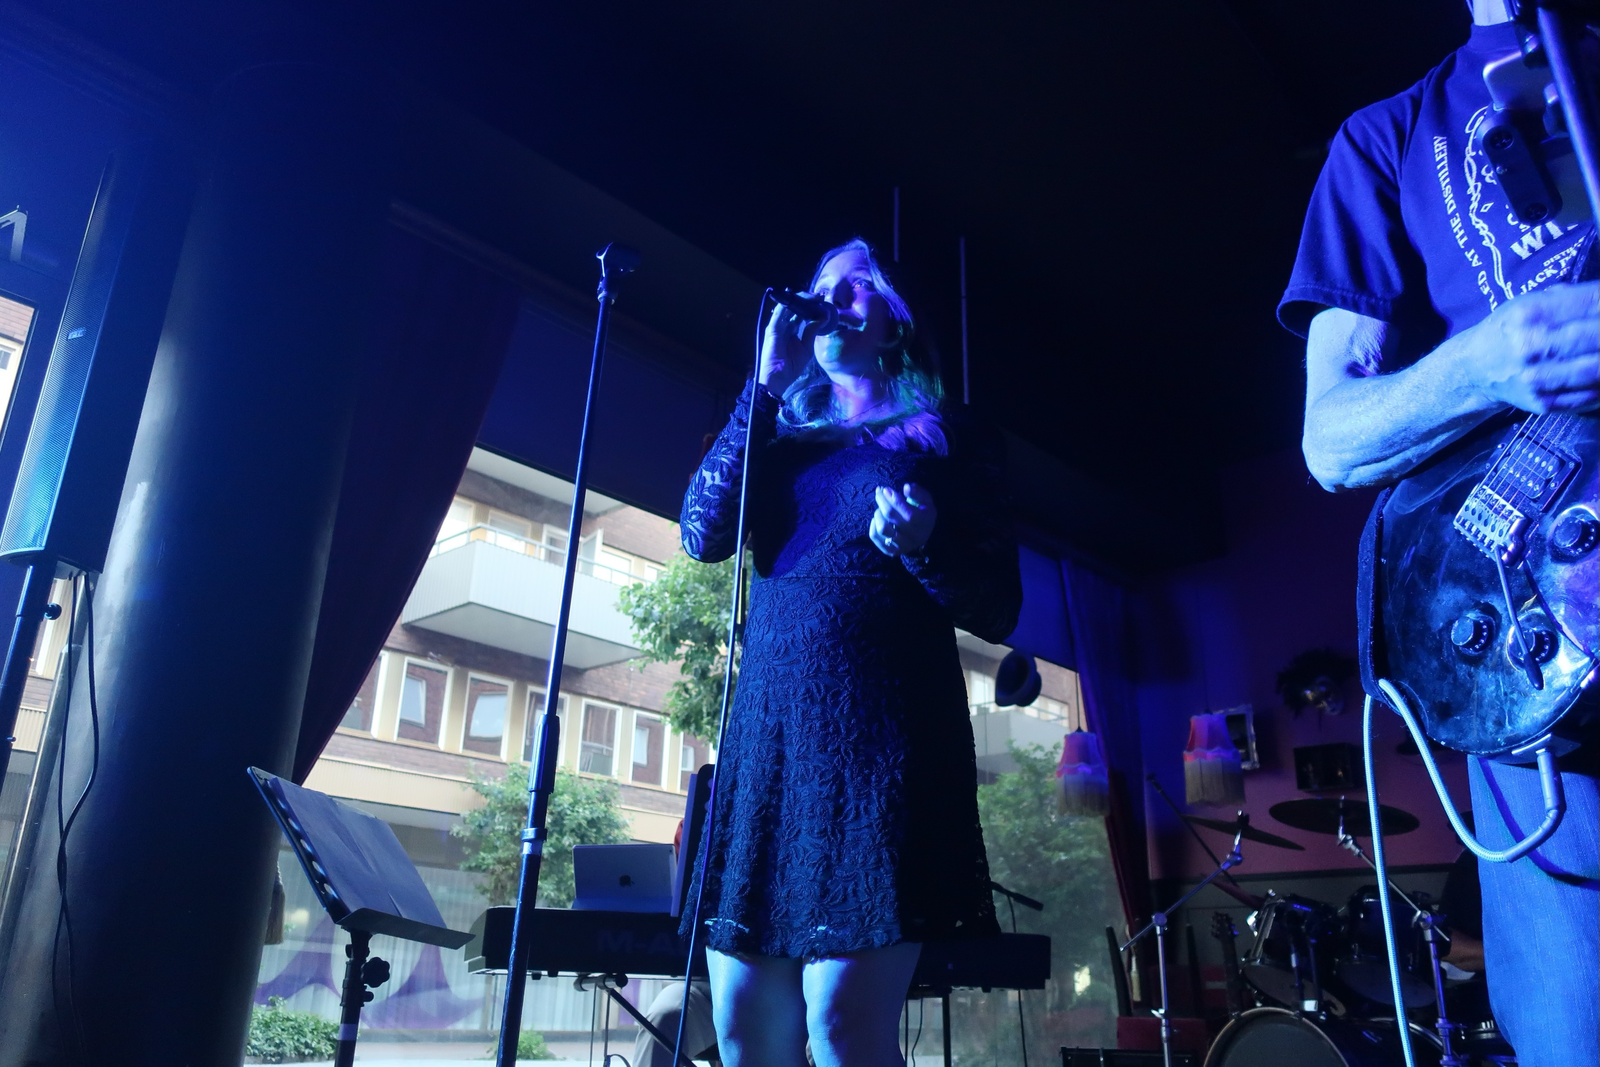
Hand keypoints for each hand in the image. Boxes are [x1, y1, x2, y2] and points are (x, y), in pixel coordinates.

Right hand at [758, 299, 814, 393]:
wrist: (778, 378)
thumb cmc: (791, 366)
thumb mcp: (806, 347)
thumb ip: (812, 331)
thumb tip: (823, 317)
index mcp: (792, 330)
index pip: (801, 314)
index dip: (811, 307)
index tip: (823, 302)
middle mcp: (784, 326)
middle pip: (795, 308)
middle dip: (807, 300)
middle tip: (820, 296)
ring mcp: (777, 326)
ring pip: (787, 307)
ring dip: (799, 300)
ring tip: (813, 296)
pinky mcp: (772, 328)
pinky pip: (779, 312)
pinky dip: (787, 304)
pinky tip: (796, 297)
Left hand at [870, 483, 935, 556]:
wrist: (921, 535)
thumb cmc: (922, 513)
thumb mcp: (925, 500)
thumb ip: (917, 493)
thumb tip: (906, 487)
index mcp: (925, 522)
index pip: (908, 512)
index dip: (894, 499)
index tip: (886, 489)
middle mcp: (914, 536)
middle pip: (891, 516)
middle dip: (882, 501)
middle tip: (879, 492)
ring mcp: (902, 546)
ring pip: (882, 528)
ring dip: (878, 514)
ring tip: (881, 508)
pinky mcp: (891, 551)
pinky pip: (875, 537)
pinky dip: (873, 526)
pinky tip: (877, 519)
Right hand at [1462, 280, 1598, 413]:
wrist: (1475, 369)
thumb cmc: (1509, 329)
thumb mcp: (1529, 303)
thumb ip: (1570, 298)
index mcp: (1529, 313)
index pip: (1590, 303)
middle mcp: (1531, 346)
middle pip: (1595, 336)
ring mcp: (1537, 378)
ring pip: (1596, 370)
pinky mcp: (1543, 402)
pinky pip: (1589, 395)